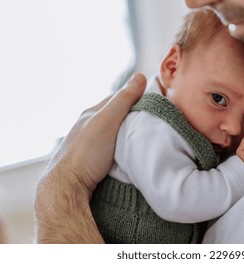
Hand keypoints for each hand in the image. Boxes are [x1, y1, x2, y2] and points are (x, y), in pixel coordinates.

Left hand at [35, 73, 145, 242]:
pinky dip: (122, 148)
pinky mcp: (92, 161)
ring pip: (114, 134)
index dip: (135, 97)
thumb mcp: (107, 121)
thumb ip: (123, 100)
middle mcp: (88, 127)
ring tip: (143, 138)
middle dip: (132, 117)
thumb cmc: (86, 153)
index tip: (153, 101)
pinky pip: (111, 149)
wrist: (68, 187)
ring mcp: (90, 145)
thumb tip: (140, 77)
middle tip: (151, 121)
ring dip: (127, 134)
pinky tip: (129, 154)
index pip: (117, 98)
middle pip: (116, 116)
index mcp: (91, 114)